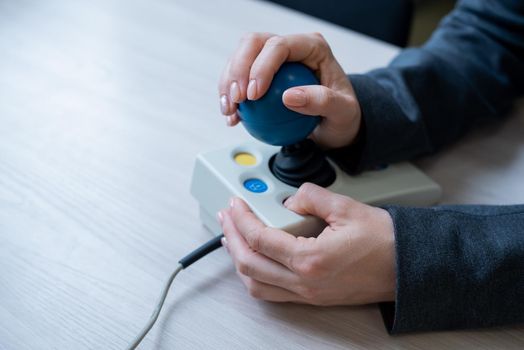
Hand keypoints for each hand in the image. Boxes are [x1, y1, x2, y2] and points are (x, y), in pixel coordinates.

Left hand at [217, 183, 395, 304]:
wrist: (408, 266)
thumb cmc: (385, 241)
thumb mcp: (346, 207)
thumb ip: (311, 197)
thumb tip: (290, 199)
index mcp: (310, 259)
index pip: (260, 239)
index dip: (241, 219)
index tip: (235, 205)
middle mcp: (305, 282)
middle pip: (250, 265)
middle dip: (232, 239)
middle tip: (227, 218)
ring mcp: (309, 293)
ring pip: (257, 285)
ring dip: (240, 262)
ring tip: (233, 240)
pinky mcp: (314, 297)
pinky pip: (273, 292)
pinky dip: (256, 276)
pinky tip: (255, 260)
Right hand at [218, 33, 361, 148]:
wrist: (335, 125)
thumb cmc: (343, 115)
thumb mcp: (343, 112)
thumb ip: (322, 101)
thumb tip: (289, 97)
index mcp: (312, 47)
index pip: (280, 46)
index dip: (261, 67)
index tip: (254, 95)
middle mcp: (290, 48)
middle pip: (254, 44)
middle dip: (238, 69)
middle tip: (237, 99)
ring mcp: (273, 60)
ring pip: (240, 57)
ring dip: (228, 83)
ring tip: (230, 110)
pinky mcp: (260, 75)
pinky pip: (239, 79)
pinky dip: (230, 96)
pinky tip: (231, 116)